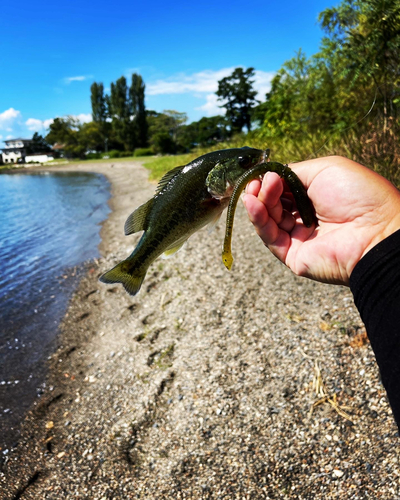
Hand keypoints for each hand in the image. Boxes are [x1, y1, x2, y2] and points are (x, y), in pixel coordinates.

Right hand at [243, 156, 399, 285]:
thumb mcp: (325, 170)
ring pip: (268, 220)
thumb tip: (271, 175)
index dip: (270, 182)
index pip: (283, 190)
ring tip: (255, 191)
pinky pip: (270, 238)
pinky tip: (253, 204)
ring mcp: (299, 238)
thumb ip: (293, 172)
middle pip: (273, 204)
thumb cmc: (358, 196)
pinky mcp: (293, 256)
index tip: (263, 174)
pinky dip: (258, 220)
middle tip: (260, 183)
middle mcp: (306, 218)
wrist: (376, 230)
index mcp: (316, 198)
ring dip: (259, 204)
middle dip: (263, 191)